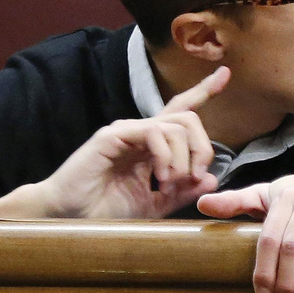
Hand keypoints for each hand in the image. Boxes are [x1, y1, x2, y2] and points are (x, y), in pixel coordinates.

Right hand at [34, 65, 229, 219]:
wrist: (68, 218)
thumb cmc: (104, 211)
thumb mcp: (153, 204)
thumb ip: (181, 192)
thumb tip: (211, 178)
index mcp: (151, 145)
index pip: (181, 112)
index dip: (203, 92)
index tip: (225, 74)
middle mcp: (141, 132)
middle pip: (188, 118)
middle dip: (203, 145)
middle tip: (197, 175)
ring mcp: (127, 130)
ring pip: (176, 126)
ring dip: (184, 157)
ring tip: (172, 182)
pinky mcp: (113, 135)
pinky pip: (154, 132)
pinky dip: (166, 155)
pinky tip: (161, 176)